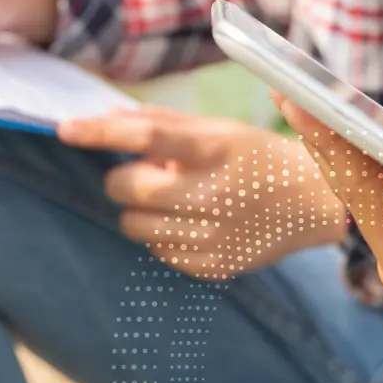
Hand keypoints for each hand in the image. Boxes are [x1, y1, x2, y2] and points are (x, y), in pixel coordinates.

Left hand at [57, 105, 348, 278]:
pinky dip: (163, 235)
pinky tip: (193, 222)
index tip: (65, 128)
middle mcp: (214, 192)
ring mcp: (214, 234)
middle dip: (124, 179)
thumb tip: (106, 117)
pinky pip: (158, 252)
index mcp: (215, 148)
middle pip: (128, 188)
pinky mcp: (214, 265)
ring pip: (135, 226)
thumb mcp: (218, 128)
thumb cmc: (259, 156)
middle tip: (147, 174)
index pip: (145, 136)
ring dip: (140, 210)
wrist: (317, 202)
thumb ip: (163, 123)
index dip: (100, 133)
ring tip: (175, 199)